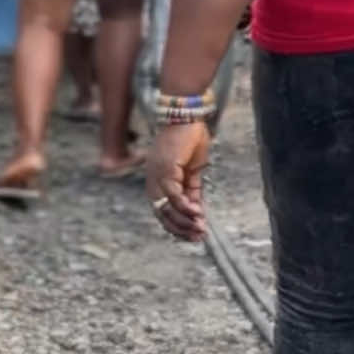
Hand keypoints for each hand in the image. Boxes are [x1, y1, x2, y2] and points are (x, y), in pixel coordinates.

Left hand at [147, 120, 209, 241]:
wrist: (187, 116)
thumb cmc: (189, 139)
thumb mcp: (193, 171)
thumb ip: (192, 190)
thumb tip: (197, 210)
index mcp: (157, 181)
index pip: (162, 211)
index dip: (177, 226)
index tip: (194, 236)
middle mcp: (153, 180)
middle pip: (161, 214)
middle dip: (180, 229)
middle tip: (198, 237)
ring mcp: (157, 175)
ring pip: (166, 207)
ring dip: (184, 221)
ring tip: (200, 229)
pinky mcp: (166, 169)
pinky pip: (173, 194)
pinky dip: (185, 206)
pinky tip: (198, 213)